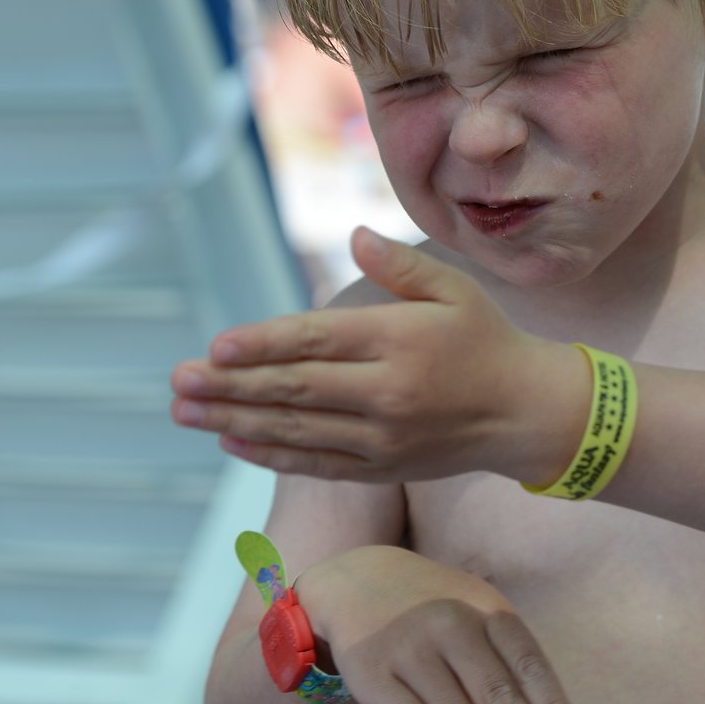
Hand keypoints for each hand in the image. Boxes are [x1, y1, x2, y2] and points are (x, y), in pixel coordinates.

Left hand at [169, 227, 589, 485]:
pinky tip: (230, 439)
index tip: (217, 346)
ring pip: (296, 429)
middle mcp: (388, 394)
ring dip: (233, 419)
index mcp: (401, 341)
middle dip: (230, 385)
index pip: (318, 342)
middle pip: (295, 389)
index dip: (264, 345)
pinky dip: (270, 453)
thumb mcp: (453, 289)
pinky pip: (316, 463)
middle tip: (177, 379)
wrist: (527, 414)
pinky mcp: (382, 467)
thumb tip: (353, 236)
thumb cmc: (486, 339)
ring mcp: (383, 438)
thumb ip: (399, 265)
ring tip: (183, 411)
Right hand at [299, 545, 581, 703]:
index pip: (525, 658)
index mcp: (485, 608)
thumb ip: (509, 663)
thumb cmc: (436, 613)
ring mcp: (409, 648)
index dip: (550, 700)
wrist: (357, 580)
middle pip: (495, 691)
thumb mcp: (476, 613)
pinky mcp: (373, 675)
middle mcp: (450, 624)